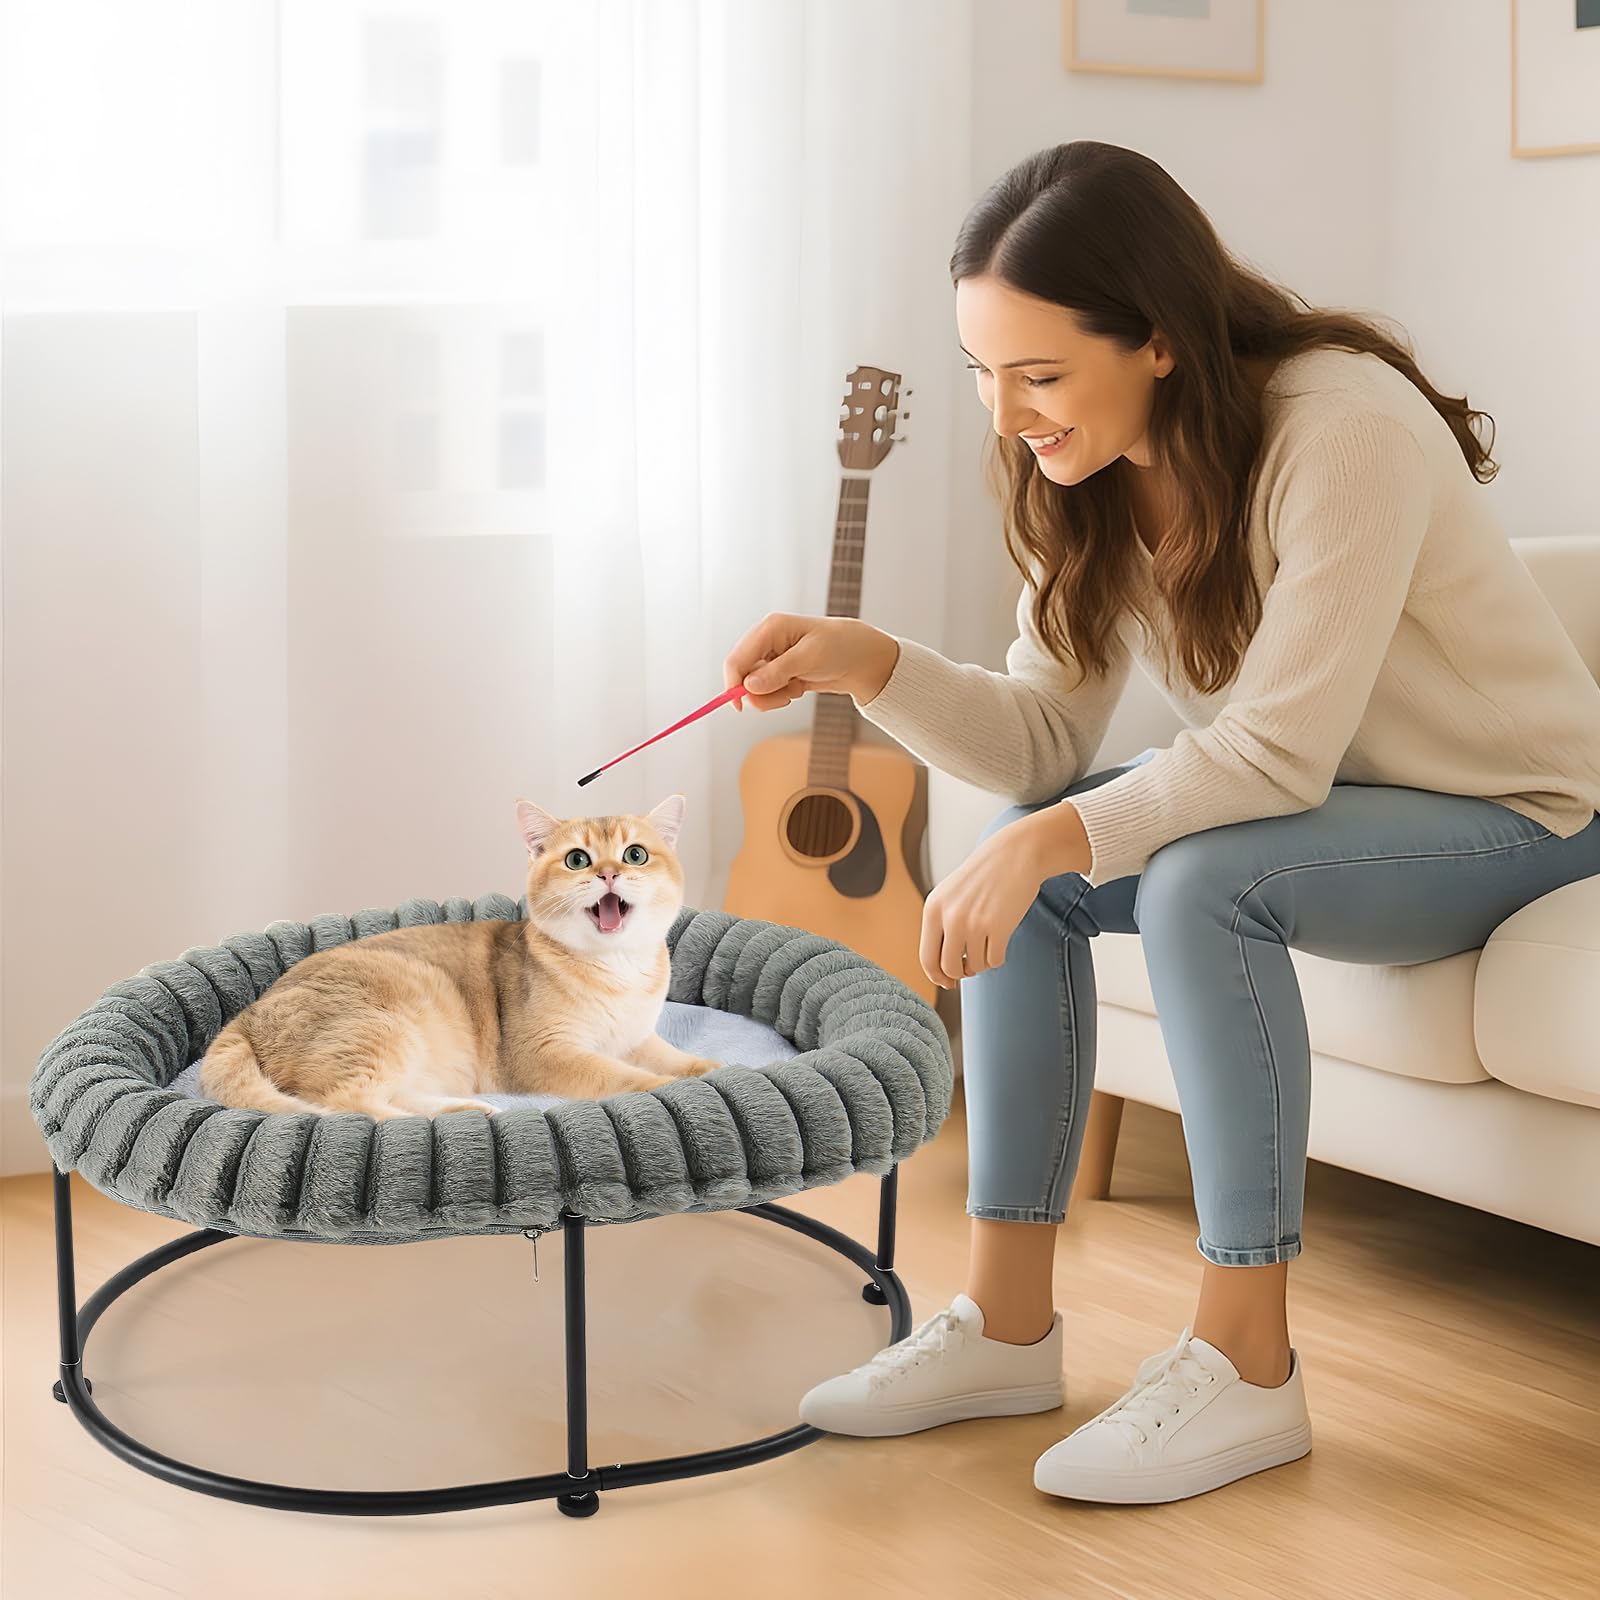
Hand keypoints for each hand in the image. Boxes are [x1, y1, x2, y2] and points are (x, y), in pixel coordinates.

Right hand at [723, 613, 898, 712]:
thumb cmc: (839, 647)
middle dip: (761, 693)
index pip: (737, 659)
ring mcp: (772, 658)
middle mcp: (766, 642)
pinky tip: (799, 688)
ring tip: (797, 689)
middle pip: (742, 676)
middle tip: (786, 697)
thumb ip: (777, 673)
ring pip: (754, 688)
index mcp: (769, 629)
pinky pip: (767, 691)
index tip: (740, 707)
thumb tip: (748, 687)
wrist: (861, 658)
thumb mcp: (809, 659)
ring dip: (773, 696)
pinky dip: (781, 696)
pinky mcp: (778, 672)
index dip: (733, 684)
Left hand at [920, 806, 1088, 988]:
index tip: (947, 982)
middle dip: (961, 972)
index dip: (936, 976)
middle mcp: (950, 918)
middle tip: (970, 965)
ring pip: (974, 967)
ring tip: (988, 943)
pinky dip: (997, 957)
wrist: (1015, 854)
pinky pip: (994, 961)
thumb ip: (941, 926)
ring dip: (982, 962)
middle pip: (949, 968)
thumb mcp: (950, 895)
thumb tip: (941, 972)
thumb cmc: (983, 876)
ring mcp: (974, 924)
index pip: (927, 958)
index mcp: (932, 909)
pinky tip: (1000, 940)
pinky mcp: (999, 928)